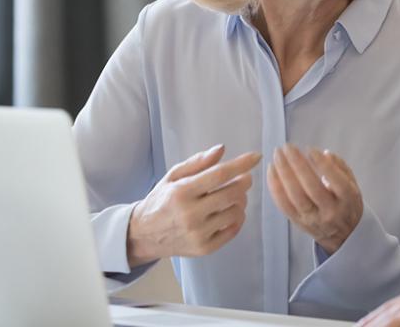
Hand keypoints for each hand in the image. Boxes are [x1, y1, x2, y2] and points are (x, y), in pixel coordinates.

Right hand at [127, 144, 260, 266]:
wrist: (143, 235)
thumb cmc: (161, 200)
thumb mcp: (173, 176)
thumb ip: (197, 162)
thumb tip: (221, 149)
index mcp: (182, 192)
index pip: (219, 175)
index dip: (241, 164)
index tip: (256, 156)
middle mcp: (190, 214)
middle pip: (232, 193)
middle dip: (244, 182)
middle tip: (245, 178)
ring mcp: (198, 233)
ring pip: (236, 212)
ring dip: (241, 201)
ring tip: (234, 196)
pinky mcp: (204, 248)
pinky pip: (233, 230)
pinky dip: (237, 218)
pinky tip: (230, 212)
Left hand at [267, 144, 362, 254]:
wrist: (343, 236)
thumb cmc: (346, 204)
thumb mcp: (353, 184)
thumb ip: (340, 167)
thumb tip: (325, 154)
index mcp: (347, 200)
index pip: (336, 181)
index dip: (323, 165)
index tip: (311, 149)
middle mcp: (330, 211)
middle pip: (312, 188)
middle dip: (298, 165)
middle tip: (288, 148)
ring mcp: (313, 219)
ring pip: (295, 196)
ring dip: (283, 173)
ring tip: (277, 156)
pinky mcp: (298, 223)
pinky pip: (283, 204)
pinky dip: (275, 187)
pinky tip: (271, 171)